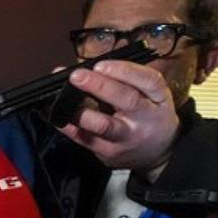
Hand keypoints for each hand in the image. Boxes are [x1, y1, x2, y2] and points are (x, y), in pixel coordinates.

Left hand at [58, 60, 178, 173]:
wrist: (157, 153)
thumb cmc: (148, 115)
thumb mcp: (149, 95)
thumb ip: (123, 78)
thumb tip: (87, 64)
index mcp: (158, 98)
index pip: (149, 81)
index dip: (125, 70)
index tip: (100, 64)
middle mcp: (145, 118)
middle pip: (127, 99)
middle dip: (99, 85)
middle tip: (76, 75)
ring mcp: (127, 137)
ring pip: (104, 125)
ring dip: (81, 111)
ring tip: (64, 98)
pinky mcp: (109, 152)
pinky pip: (85, 139)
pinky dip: (70, 127)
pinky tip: (59, 117)